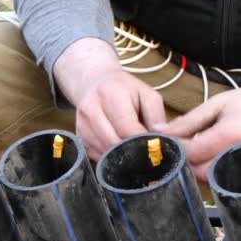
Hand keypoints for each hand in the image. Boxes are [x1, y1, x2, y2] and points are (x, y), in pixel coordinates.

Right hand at [54, 38, 165, 159]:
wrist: (95, 83)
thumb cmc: (125, 89)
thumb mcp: (147, 94)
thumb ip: (157, 116)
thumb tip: (160, 140)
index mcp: (109, 95)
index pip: (127, 129)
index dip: (143, 142)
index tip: (155, 146)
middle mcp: (91, 110)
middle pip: (114, 144)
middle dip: (133, 152)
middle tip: (147, 153)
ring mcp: (82, 126)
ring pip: (105, 153)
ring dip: (123, 157)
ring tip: (134, 150)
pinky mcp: (80, 138)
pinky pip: (98, 156)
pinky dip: (112, 157)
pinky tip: (119, 148)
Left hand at [155, 61, 240, 180]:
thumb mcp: (220, 103)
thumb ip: (189, 121)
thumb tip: (159, 132)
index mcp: (230, 134)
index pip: (190, 152)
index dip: (173, 148)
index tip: (164, 140)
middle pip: (197, 172)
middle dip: (183, 161)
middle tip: (179, 146)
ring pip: (209, 181)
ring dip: (196, 168)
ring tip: (196, 149)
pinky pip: (225, 182)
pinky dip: (213, 172)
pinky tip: (211, 157)